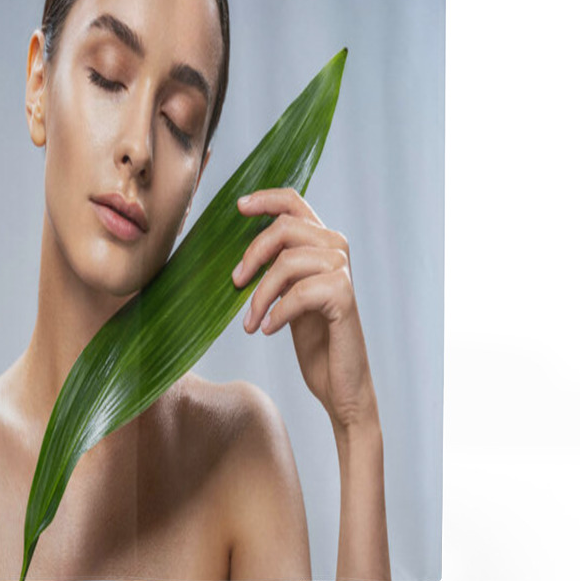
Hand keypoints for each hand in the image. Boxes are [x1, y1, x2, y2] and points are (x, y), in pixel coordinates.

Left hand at [232, 187, 377, 429]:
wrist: (340, 382)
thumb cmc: (313, 339)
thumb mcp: (287, 293)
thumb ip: (276, 265)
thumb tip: (239, 249)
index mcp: (321, 243)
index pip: (294, 202)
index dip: (265, 198)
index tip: (238, 206)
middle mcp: (335, 249)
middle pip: (284, 229)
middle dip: (252, 255)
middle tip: (235, 283)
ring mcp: (342, 271)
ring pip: (287, 263)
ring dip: (260, 295)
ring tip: (249, 323)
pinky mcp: (344, 296)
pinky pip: (298, 293)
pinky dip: (277, 313)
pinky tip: (267, 330)